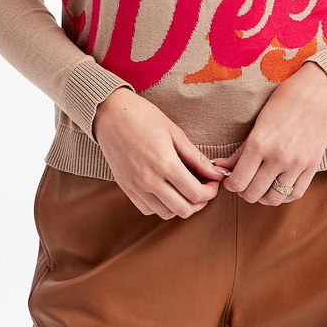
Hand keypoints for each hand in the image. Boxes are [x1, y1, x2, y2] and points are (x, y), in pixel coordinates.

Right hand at [93, 88, 229, 218]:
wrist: (110, 113)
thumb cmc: (143, 116)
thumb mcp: (174, 132)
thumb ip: (196, 157)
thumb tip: (215, 173)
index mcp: (164, 163)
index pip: (195, 193)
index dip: (210, 192)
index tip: (213, 183)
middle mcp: (149, 180)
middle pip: (183, 209)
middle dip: (200, 202)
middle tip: (203, 188)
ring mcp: (135, 186)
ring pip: (166, 213)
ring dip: (181, 206)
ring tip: (186, 190)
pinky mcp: (125, 188)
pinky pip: (147, 210)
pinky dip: (161, 206)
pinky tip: (167, 192)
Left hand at [210, 61, 326, 205]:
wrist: (317, 93)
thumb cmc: (285, 101)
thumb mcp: (258, 122)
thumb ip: (241, 150)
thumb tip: (222, 166)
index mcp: (259, 143)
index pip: (238, 181)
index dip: (231, 185)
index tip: (230, 181)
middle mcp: (277, 157)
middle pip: (253, 193)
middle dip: (244, 192)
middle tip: (243, 183)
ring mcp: (296, 164)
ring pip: (274, 198)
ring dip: (263, 196)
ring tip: (260, 187)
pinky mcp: (312, 166)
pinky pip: (295, 194)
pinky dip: (283, 196)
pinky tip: (277, 187)